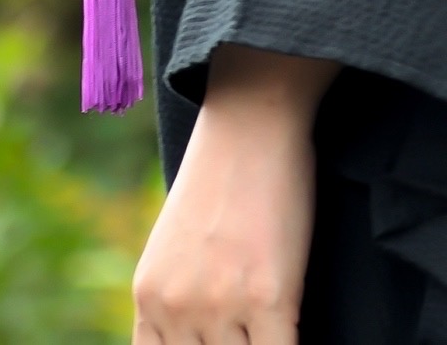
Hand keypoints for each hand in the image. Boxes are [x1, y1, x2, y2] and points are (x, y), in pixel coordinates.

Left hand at [131, 48, 337, 344]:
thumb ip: (180, 300)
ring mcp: (220, 304)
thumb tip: (201, 337)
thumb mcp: (178, 248)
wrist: (250, 122)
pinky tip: (297, 329)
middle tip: (247, 335)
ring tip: (273, 327)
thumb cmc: (222, 179)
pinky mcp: (269, 297)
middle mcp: (175, 306)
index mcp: (149, 297)